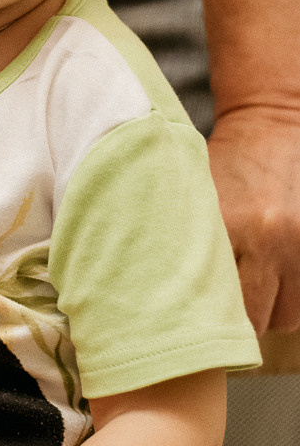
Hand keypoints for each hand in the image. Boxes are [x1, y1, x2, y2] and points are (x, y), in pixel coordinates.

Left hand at [207, 107, 299, 334]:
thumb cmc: (227, 162)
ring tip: (256, 289)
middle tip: (225, 309)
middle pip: (259, 322)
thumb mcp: (199, 198)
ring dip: (273, 312)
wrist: (274, 122)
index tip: (196, 324)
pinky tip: (278, 279)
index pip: (219, 308)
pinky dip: (294, 298)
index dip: (208, 322)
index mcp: (231, 227)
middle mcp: (272, 240)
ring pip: (289, 317)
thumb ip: (186, 244)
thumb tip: (158, 302)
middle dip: (242, 323)